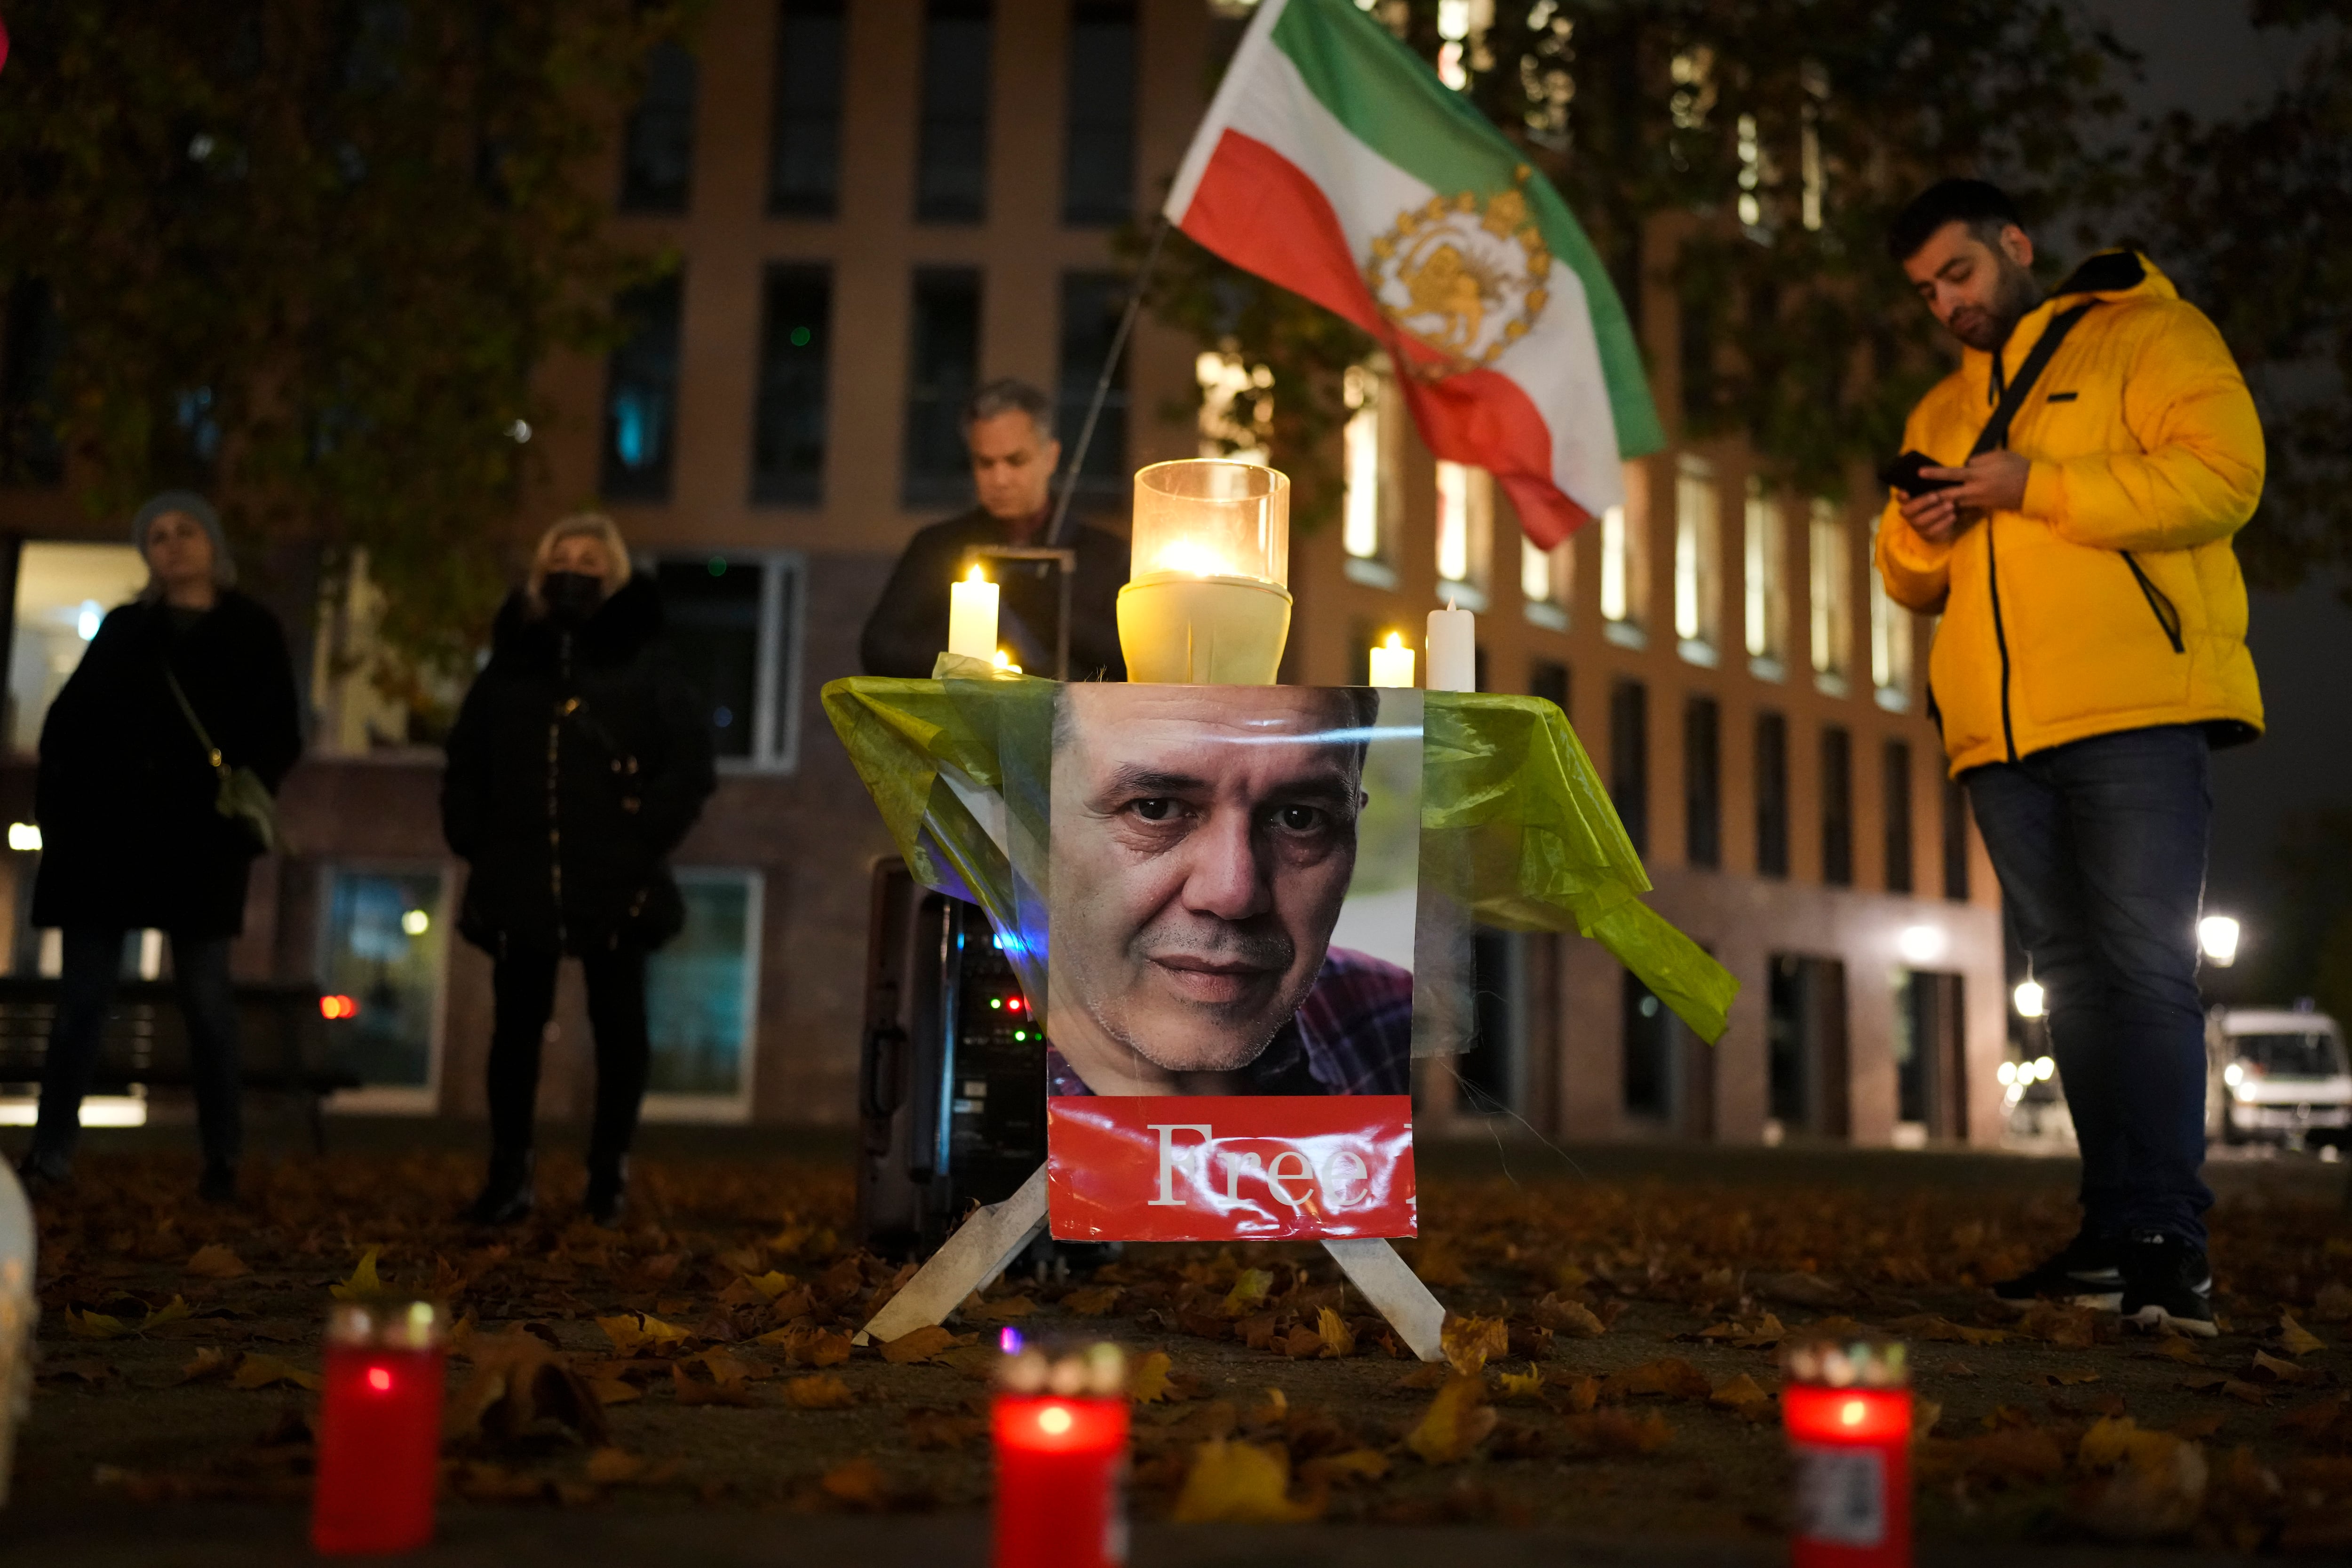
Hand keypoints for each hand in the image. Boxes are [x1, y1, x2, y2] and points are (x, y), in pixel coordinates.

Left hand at [1902, 451, 2030, 542]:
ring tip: (1927, 501)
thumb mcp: (1998, 455)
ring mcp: (1978, 502)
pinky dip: (1955, 509)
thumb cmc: (2017, 466)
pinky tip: (1945, 509)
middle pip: (1946, 494)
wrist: (2033, 487)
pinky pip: (1965, 510)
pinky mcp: (1983, 509)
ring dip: (1941, 503)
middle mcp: (1974, 490)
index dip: (1934, 473)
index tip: (1920, 473)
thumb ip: (1979, 459)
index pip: (1951, 473)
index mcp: (1977, 474)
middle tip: (1916, 495)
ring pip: (1954, 504)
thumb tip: (1965, 464)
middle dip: (1931, 496)